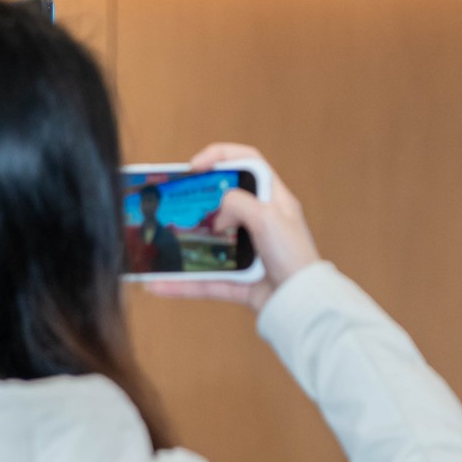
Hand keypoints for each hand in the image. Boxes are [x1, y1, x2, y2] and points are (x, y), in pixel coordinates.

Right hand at [142, 143, 320, 310]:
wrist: (301, 305)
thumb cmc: (294, 257)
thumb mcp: (267, 216)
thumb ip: (238, 203)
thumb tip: (218, 217)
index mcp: (274, 200)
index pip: (249, 163)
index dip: (221, 156)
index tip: (195, 166)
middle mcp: (261, 223)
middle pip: (223, 203)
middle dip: (196, 202)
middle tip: (175, 202)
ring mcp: (249, 253)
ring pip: (209, 245)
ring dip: (182, 247)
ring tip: (159, 242)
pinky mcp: (240, 281)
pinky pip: (205, 280)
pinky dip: (183, 284)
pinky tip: (159, 284)